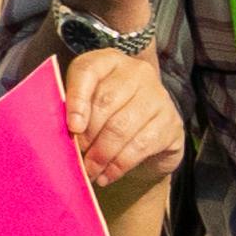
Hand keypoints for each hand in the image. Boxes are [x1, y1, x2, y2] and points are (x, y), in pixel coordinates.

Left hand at [61, 47, 182, 197]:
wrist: (145, 139)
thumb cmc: (106, 120)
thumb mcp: (87, 107)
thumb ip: (73, 111)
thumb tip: (64, 133)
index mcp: (108, 61)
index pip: (88, 71)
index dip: (77, 99)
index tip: (71, 127)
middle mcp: (137, 72)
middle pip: (105, 102)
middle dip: (87, 134)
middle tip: (77, 157)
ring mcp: (158, 96)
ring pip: (122, 127)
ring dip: (102, 154)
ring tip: (90, 170)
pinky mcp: (171, 122)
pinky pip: (140, 146)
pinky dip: (120, 165)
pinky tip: (108, 175)